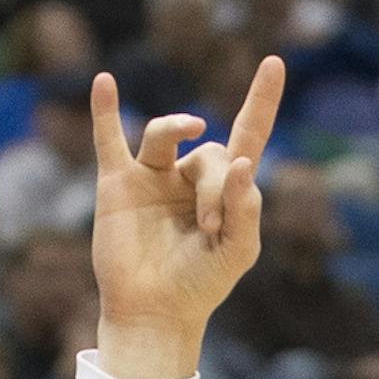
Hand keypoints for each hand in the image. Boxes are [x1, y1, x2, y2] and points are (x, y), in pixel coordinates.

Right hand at [92, 56, 284, 378]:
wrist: (154, 314)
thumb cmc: (199, 287)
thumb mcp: (237, 253)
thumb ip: (247, 210)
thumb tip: (245, 162)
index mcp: (225, 190)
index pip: (248, 135)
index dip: (260, 102)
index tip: (274, 64)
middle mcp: (189, 176)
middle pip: (212, 151)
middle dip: (218, 186)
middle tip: (210, 229)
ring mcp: (153, 176)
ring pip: (166, 134)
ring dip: (181, 148)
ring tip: (193, 205)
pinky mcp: (118, 183)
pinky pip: (109, 137)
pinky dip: (104, 110)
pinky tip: (104, 82)